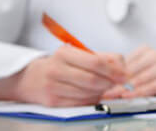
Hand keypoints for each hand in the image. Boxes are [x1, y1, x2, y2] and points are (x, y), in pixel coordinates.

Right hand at [0, 46, 125, 105]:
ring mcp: (53, 87)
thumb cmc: (60, 64)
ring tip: (107, 87)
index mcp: (65, 53)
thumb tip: (123, 66)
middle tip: (120, 83)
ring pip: (87, 93)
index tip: (125, 74)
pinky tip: (95, 94)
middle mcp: (57, 69)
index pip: (95, 61)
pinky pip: (80, 103)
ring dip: (102, 92)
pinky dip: (92, 99)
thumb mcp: (78, 53)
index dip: (113, 69)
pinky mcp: (52, 102)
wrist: (31, 78)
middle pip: (92, 79)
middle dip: (110, 82)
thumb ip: (102, 57)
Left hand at [103, 45, 155, 98]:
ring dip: (122, 89)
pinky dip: (137, 93)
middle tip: (100, 92)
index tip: (97, 82)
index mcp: (147, 51)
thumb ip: (129, 72)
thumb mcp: (147, 71)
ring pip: (138, 78)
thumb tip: (103, 77)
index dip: (109, 73)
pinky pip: (150, 86)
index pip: (123, 62)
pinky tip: (128, 97)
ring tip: (109, 96)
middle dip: (113, 83)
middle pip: (129, 70)